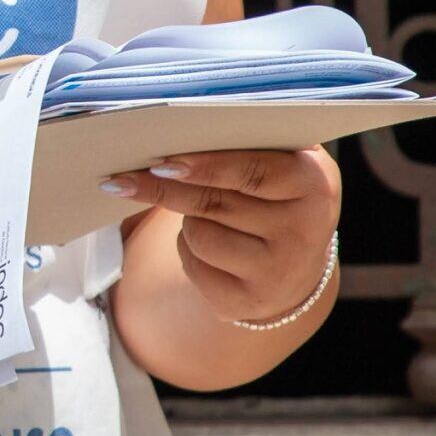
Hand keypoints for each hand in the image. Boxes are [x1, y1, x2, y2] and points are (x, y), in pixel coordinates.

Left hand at [104, 147, 341, 324]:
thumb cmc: (273, 191)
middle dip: (162, 187)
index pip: (252, 171)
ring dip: (186, 220)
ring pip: (199, 235)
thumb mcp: (278, 159)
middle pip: (214, 203)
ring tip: (206, 213)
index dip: (205, 165)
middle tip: (120, 178)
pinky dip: (188, 250)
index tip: (162, 161)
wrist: (295, 260)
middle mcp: (306, 232)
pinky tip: (208, 246)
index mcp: (315, 183)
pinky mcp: (251, 302)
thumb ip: (243, 140)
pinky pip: (194, 266)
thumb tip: (170, 132)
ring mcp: (280, 273)